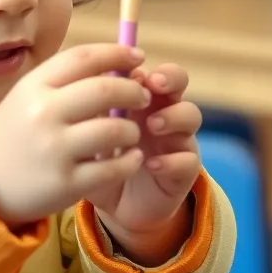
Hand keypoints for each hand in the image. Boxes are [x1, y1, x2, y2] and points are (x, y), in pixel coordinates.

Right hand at [0, 44, 150, 225]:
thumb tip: (119, 65)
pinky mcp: (66, 183)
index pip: (84, 57)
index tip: (137, 56)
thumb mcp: (29, 95)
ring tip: (132, 132)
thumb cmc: (16, 131)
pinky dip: (131, 160)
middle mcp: (43, 113)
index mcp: (35, 85)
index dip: (116, 52)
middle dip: (133, 90)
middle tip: (142, 96)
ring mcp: (55, 150)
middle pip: (105, 90)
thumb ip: (68, 79)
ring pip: (115, 129)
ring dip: (133, 129)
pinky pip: (114, 168)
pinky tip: (131, 157)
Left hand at [86, 63, 201, 265]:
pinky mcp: (183, 172)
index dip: (143, 66)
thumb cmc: (101, 161)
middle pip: (178, 81)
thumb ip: (88, 113)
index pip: (145, 67)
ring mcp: (175, 141)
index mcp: (138, 98)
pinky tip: (150, 164)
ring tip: (151, 125)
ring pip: (190, 116)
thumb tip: (81, 85)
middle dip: (170, 77)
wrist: (117, 207)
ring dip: (172, 116)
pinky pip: (187, 160)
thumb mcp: (89, 135)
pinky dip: (171, 160)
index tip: (130, 68)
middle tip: (153, 84)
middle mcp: (161, 112)